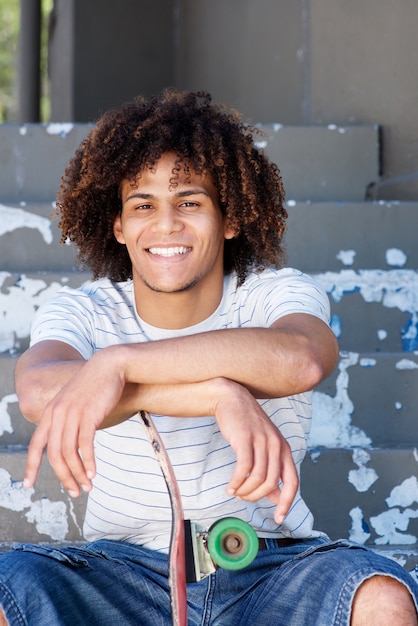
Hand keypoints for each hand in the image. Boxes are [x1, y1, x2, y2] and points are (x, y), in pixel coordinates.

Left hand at [24, 350, 125, 496]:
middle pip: (54, 454)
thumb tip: (69, 443)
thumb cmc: (95, 386)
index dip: (31, 466)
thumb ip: (67, 420)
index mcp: (50, 412)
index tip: (28, 485)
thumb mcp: (74, 402)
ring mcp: (72, 413)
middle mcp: (57, 413)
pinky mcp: (89, 414)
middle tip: (74, 491)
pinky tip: (93, 473)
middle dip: (63, 477)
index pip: (36, 444)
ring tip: (87, 486)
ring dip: (77, 473)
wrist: (109, 366)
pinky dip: (88, 462)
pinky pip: (85, 444)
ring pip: (69, 452)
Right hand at [214, 381, 298, 523]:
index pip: (292, 482)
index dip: (287, 503)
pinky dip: (236, 482)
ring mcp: (262, 441)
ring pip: (257, 478)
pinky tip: (230, 487)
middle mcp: (277, 445)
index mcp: (285, 449)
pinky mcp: (245, 438)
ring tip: (235, 492)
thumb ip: (271, 470)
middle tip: (244, 498)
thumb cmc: (247, 425)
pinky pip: (243, 468)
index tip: (279, 518)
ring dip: (245, 491)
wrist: (232, 399)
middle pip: (271, 484)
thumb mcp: (264, 446)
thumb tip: (275, 497)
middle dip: (256, 497)